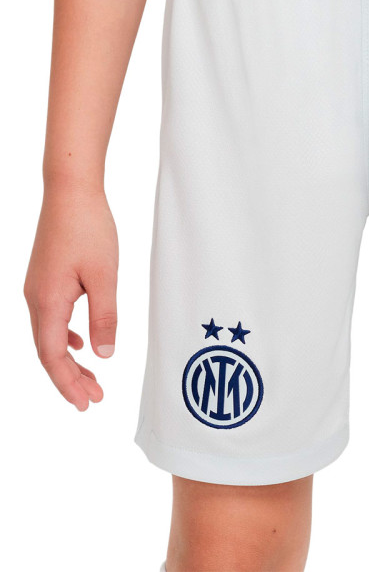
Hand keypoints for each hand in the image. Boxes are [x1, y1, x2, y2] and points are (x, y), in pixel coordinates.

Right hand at [24, 185, 118, 410]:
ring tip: (92, 377)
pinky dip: (65, 337)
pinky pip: (51, 318)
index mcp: (47, 301)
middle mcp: (35, 298)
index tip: (86, 403)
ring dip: (69, 359)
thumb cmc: (89, 229)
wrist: (71, 192)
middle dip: (70, 378)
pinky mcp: (45, 278)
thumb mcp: (105, 276)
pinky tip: (81, 343)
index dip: (67, 383)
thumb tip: (104, 354)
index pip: (51, 356)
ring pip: (49, 336)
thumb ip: (104, 316)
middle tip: (94, 398)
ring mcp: (37, 288)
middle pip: (47, 351)